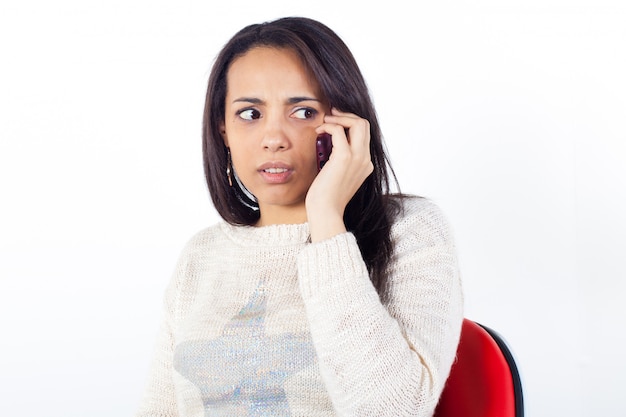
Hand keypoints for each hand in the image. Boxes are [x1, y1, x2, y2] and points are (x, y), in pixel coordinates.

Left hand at [305, 108, 373, 241]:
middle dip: (347, 115)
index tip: (335, 121)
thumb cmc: (326, 197)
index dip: (350, 123)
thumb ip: (339, 161)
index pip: (364, 134)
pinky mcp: (344, 158)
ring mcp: (357, 158)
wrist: (326, 212)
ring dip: (339, 117)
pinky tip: (319, 130)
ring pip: (358, 123)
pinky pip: (339, 131)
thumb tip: (330, 145)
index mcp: (366, 164)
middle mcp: (365, 160)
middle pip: (365, 124)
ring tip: (325, 121)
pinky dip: (329, 126)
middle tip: (331, 114)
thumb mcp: (337, 176)